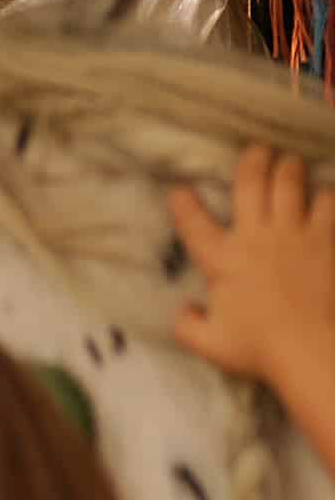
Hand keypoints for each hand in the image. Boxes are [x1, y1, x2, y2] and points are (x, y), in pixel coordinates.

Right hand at [169, 144, 334, 389]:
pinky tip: (325, 194)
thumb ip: (186, 325)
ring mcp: (294, 236)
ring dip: (290, 169)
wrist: (310, 349)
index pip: (193, 224)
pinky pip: (328, 204)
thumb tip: (183, 309)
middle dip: (254, 162)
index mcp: (221, 260)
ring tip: (290, 162)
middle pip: (252, 185)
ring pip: (291, 184)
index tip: (179, 190)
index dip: (183, 203)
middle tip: (258, 151)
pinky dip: (326, 195)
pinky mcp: (326, 241)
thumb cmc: (257, 348)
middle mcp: (255, 238)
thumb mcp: (208, 344)